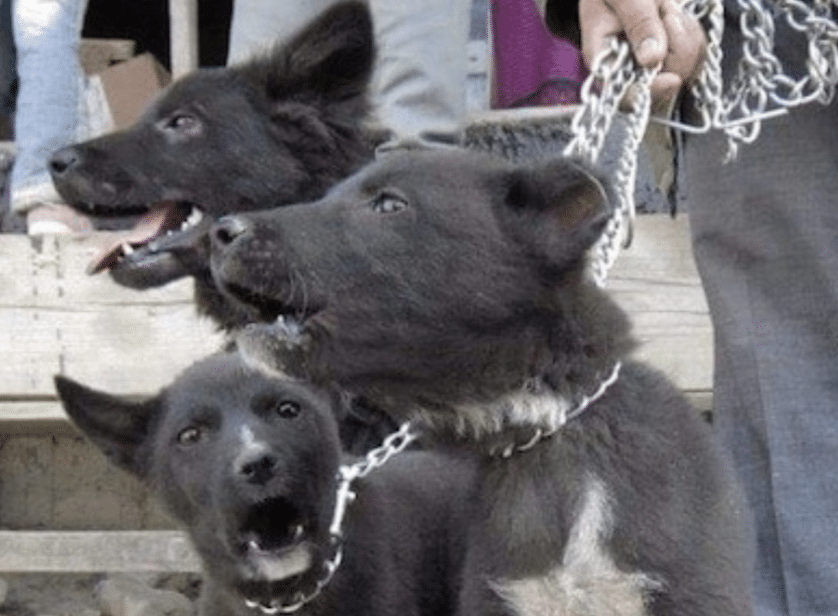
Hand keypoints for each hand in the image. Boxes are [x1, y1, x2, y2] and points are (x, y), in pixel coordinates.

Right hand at [579, 0, 706, 110]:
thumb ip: (638, 22)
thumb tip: (652, 59)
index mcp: (603, 59)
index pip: (625, 93)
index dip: (650, 92)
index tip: (671, 80)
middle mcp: (625, 67)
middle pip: (662, 85)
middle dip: (676, 49)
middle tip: (667, 14)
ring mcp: (648, 63)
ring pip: (684, 70)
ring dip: (686, 35)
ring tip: (666, 9)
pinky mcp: (667, 55)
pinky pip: (694, 56)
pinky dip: (692, 32)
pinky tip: (675, 15)